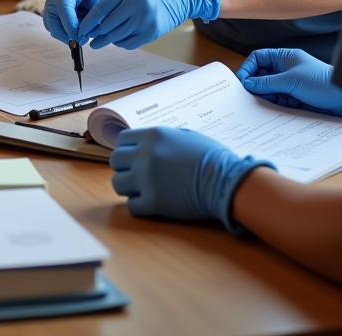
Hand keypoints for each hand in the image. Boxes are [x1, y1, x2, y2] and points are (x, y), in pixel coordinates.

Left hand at [77, 0, 222, 49]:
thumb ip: (116, 0)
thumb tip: (97, 20)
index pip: (100, 9)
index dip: (89, 22)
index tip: (81, 29)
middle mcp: (136, 4)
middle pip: (107, 25)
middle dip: (96, 34)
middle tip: (89, 39)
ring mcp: (145, 19)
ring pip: (118, 36)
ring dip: (107, 40)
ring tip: (100, 42)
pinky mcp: (153, 31)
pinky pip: (131, 43)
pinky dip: (122, 44)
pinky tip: (118, 41)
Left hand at [110, 126, 272, 231]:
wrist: (226, 181)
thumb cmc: (211, 157)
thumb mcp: (183, 135)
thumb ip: (161, 138)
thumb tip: (147, 143)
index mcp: (152, 135)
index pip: (122, 140)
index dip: (128, 149)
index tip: (135, 158)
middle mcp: (144, 155)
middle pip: (115, 161)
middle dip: (125, 168)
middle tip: (138, 175)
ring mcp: (147, 178)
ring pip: (117, 184)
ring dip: (128, 187)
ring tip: (143, 190)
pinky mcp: (154, 202)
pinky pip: (132, 206)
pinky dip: (139, 206)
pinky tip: (151, 203)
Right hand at [235, 48, 341, 118]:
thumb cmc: (321, 83)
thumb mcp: (290, 80)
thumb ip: (267, 82)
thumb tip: (248, 83)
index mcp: (284, 57)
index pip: (258, 58)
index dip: (249, 68)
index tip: (242, 81)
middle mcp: (286, 69)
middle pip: (262, 75)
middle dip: (257, 85)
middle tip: (251, 96)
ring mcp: (292, 83)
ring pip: (270, 89)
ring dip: (268, 96)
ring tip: (270, 103)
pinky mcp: (297, 97)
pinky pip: (280, 99)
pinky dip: (277, 104)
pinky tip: (280, 108)